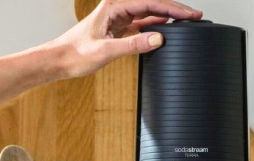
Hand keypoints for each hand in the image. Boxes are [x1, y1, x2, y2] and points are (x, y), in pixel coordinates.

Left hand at [48, 0, 202, 77]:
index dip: (173, 8)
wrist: (58, 61)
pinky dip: (156, 26)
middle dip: (175, 10)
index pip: (150, 3)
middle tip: (196, 16)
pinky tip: (168, 28)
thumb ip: (132, 45)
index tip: (190, 14)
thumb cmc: (74, 54)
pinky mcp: (118, 28)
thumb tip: (158, 38)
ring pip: (149, 13)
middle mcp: (117, 8)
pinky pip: (142, 23)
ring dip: (167, 17)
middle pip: (152, 4)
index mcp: (113, 6)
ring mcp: (118, 18)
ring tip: (187, 21)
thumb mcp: (105, 51)